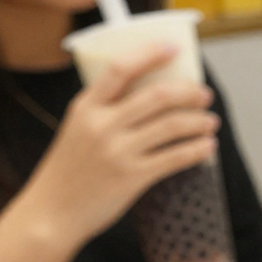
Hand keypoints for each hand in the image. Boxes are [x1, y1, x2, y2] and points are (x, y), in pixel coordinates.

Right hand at [19, 42, 219, 248]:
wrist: (51, 213)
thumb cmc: (68, 171)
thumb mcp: (77, 130)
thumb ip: (105, 111)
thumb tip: (152, 97)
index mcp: (86, 107)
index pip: (121, 69)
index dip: (151, 54)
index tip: (174, 48)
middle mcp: (102, 125)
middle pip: (157, 96)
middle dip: (189, 92)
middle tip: (204, 94)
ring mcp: (118, 151)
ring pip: (172, 125)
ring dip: (198, 121)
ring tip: (210, 122)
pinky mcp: (132, 177)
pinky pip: (175, 157)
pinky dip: (197, 149)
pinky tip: (207, 146)